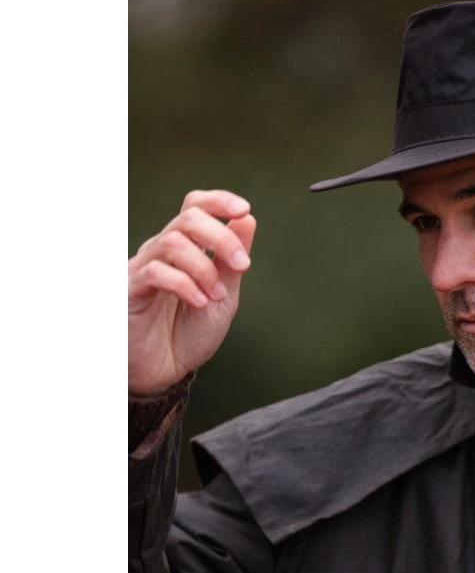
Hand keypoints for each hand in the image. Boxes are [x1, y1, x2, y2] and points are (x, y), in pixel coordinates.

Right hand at [128, 190, 256, 395]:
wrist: (165, 372)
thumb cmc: (189, 333)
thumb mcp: (225, 295)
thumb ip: (233, 260)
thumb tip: (247, 219)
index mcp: (186, 248)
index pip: (195, 206)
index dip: (218, 200)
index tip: (243, 210)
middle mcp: (162, 251)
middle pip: (188, 217)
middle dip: (222, 237)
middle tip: (242, 265)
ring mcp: (143, 268)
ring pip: (173, 242)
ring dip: (205, 267)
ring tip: (216, 295)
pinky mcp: (129, 290)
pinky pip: (155, 272)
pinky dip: (185, 285)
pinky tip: (199, 302)